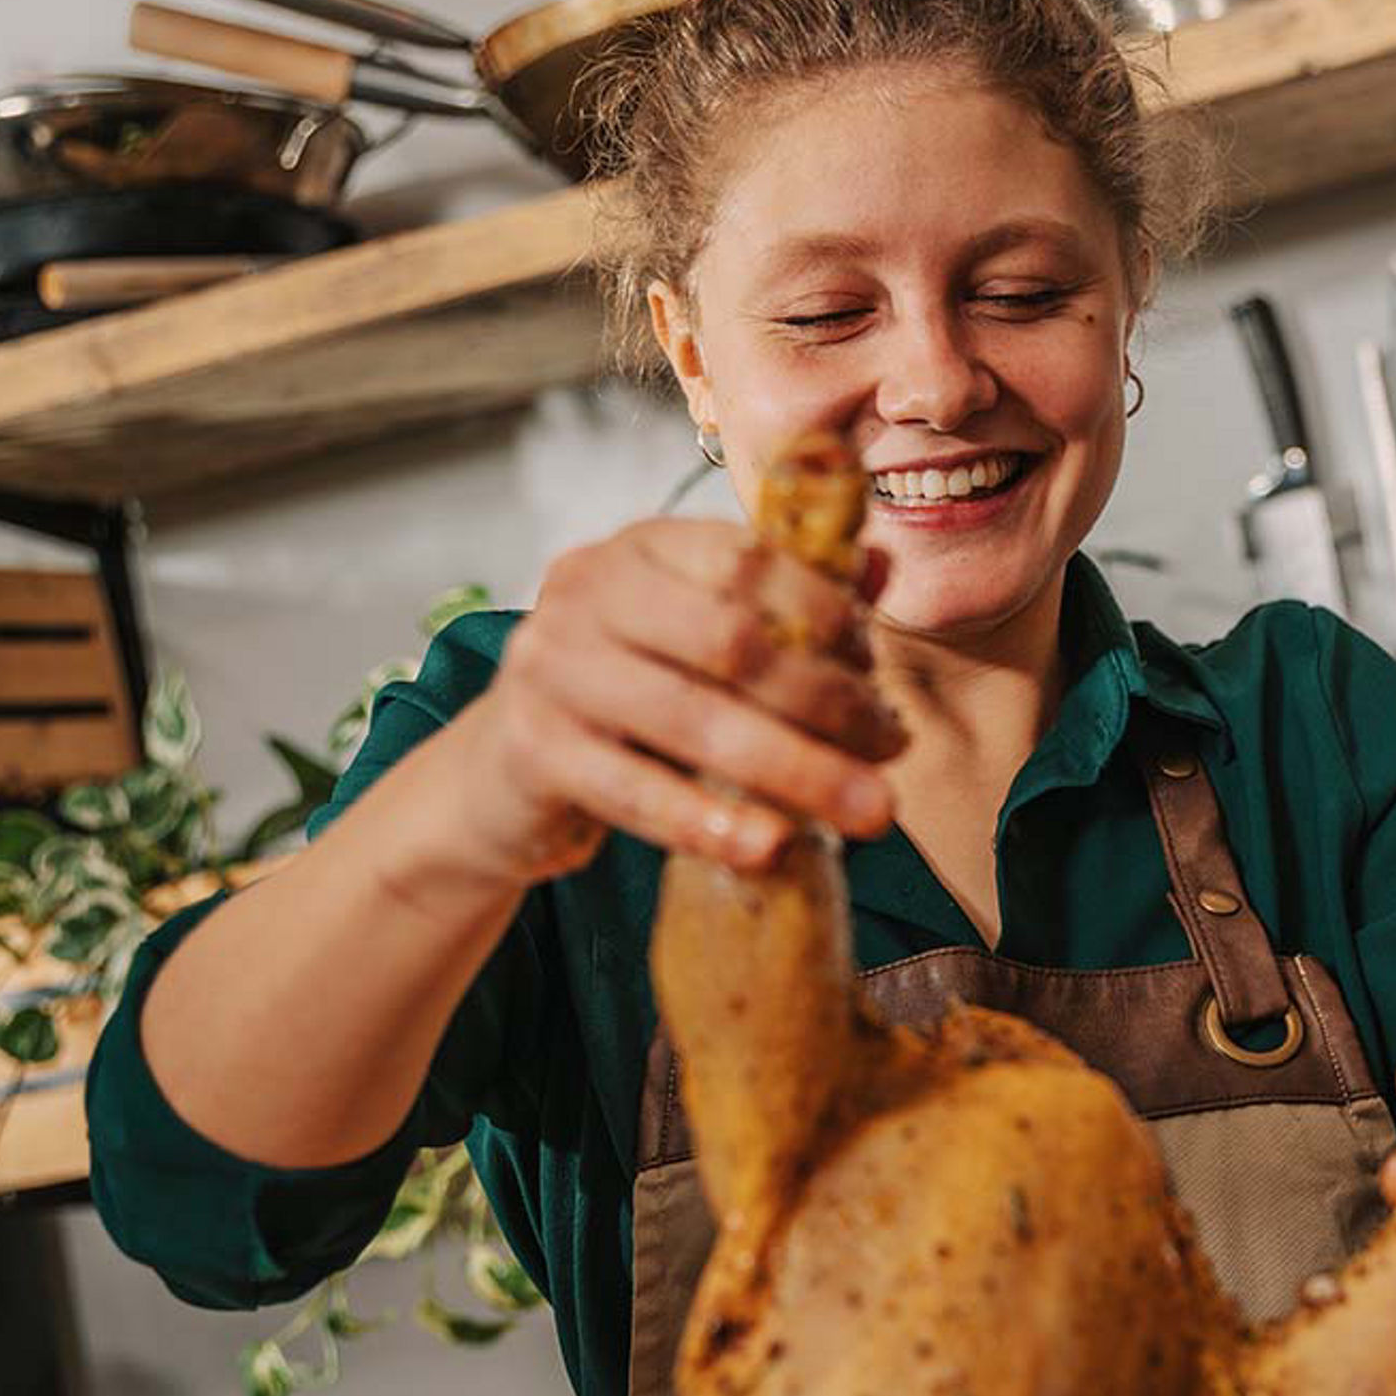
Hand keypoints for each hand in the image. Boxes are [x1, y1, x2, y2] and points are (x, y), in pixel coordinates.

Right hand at [442, 517, 904, 883]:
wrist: (503, 771)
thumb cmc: (626, 695)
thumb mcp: (697, 638)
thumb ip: (785, 603)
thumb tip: (878, 572)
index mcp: (642, 547)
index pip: (748, 559)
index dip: (826, 614)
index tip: (877, 671)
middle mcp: (588, 591)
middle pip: (732, 642)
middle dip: (828, 700)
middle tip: (893, 749)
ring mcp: (551, 666)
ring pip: (693, 719)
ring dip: (795, 769)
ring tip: (866, 810)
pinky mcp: (532, 748)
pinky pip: (635, 791)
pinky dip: (711, 823)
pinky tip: (772, 848)